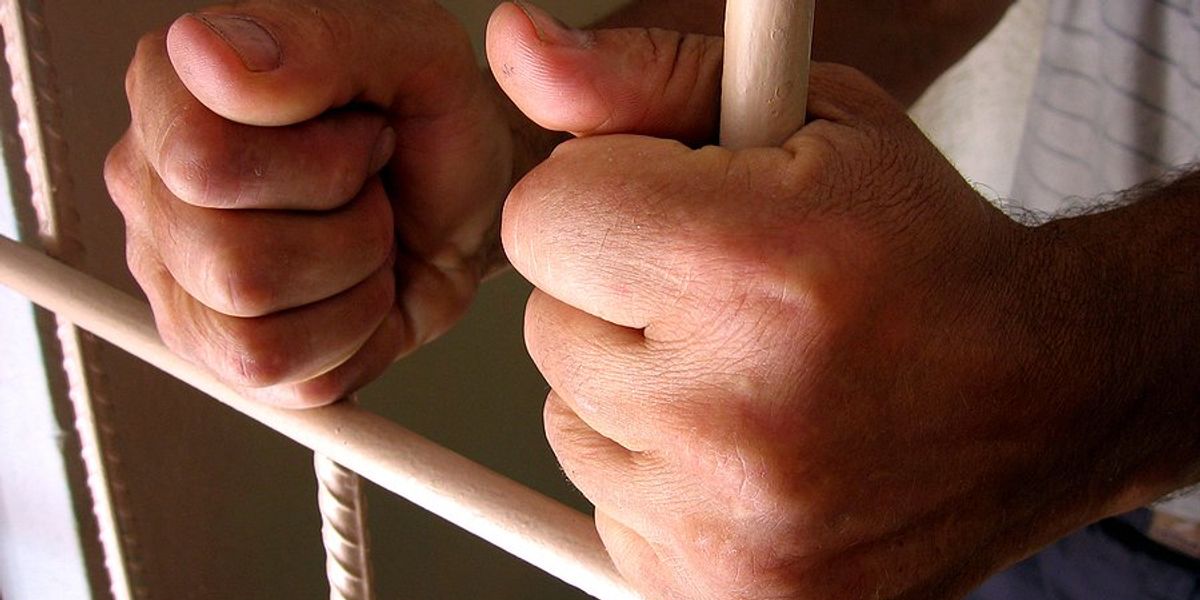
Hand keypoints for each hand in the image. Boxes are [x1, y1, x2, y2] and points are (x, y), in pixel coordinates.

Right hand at [105, 0, 513, 405]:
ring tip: (365, 239)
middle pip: (234, 265)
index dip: (323, 165)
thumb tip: (207, 57)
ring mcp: (177, 279)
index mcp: (173, 93)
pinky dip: (352, 341)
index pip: (204, 166)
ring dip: (349, 291)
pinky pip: (286, 382)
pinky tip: (357, 289)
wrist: (470, 193)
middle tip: (369, 191)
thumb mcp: (408, 49)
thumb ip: (311, 40)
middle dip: (347, 233)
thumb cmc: (430, 119)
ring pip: (254, 337)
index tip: (363, 132)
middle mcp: (153, 188)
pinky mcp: (221, 353)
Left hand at [498, 45, 1168, 599]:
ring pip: (571, 421)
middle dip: (618, 301)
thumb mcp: (801, 117)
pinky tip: (743, 445)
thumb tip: (515, 47)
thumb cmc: (922, 257)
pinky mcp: (723, 593)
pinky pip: (606, 505)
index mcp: (750, 271)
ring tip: (744, 373)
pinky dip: (657, 472)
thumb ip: (638, 79)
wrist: (1042, 397)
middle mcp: (734, 417)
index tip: (664, 211)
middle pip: (548, 328)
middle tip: (722, 299)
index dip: (598, 202)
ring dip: (636, 391)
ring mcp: (728, 528)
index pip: (540, 219)